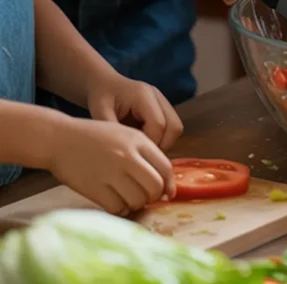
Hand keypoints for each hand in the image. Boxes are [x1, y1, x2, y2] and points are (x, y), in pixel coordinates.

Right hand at [49, 117, 175, 214]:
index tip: (166, 193)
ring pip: (138, 200)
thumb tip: (164, 182)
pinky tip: (114, 201)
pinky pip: (117, 208)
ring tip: (127, 198)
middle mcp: (128, 156)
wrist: (60, 139)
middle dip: (153, 196)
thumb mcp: (124, 135)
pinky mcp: (95, 188)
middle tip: (144, 196)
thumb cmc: (95, 137)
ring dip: (135, 204)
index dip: (168, 184)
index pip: (165, 167)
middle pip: (155, 187)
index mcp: (138, 140)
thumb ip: (144, 153)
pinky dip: (119, 209)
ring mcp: (111, 173)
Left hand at [86, 71, 182, 151]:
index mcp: (144, 95)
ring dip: (163, 143)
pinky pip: (170, 127)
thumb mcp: (100, 112)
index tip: (134, 155)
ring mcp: (163, 101)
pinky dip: (161, 139)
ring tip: (142, 151)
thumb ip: (112, 130)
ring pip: (175, 128)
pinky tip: (144, 144)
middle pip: (174, 126)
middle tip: (142, 156)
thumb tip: (120, 152)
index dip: (150, 143)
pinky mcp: (163, 108)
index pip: (158, 124)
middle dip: (161, 146)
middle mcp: (158, 97)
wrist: (104, 83)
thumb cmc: (100, 96)